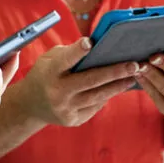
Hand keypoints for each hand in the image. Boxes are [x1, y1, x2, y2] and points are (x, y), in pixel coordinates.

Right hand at [19, 37, 139, 126]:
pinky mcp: (73, 120)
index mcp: (49, 72)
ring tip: (133, 77)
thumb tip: (97, 48)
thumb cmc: (44, 75)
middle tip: (134, 65)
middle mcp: (57, 91)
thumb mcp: (48, 60)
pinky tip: (117, 88)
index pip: (65, 60)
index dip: (77, 51)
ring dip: (117, 86)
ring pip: (97, 96)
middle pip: (90, 80)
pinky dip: (106, 96)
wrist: (29, 105)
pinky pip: (94, 107)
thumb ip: (69, 53)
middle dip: (114, 72)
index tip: (90, 42)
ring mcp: (65, 108)